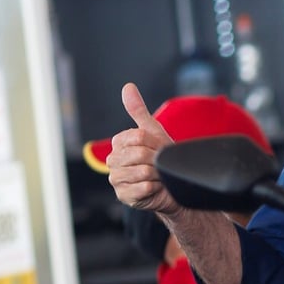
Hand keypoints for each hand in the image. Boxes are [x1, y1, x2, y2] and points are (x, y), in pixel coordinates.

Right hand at [106, 83, 180, 215]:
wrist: (171, 184)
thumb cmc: (161, 157)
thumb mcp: (153, 131)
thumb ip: (138, 110)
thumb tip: (128, 86)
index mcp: (118, 143)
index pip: (138, 137)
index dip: (155, 142)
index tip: (159, 147)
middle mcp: (113, 161)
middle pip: (140, 154)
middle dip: (157, 159)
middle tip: (160, 163)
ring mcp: (116, 180)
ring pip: (142, 172)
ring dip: (157, 174)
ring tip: (157, 175)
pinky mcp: (123, 196)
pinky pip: (144, 188)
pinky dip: (155, 187)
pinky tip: (155, 187)